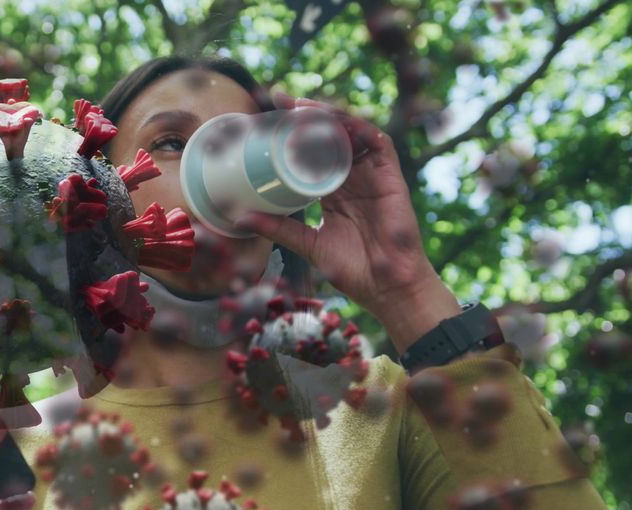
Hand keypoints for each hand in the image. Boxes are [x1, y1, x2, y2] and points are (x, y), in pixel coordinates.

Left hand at [235, 94, 454, 323]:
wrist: (387, 288)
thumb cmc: (352, 270)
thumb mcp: (307, 244)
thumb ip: (278, 228)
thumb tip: (241, 218)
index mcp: (333, 191)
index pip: (310, 153)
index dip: (291, 134)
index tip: (264, 120)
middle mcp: (352, 177)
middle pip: (328, 136)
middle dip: (305, 115)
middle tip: (277, 100)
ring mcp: (372, 175)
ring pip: (351, 133)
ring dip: (328, 115)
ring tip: (301, 107)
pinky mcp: (391, 177)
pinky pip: (377, 143)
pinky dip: (358, 128)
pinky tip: (336, 120)